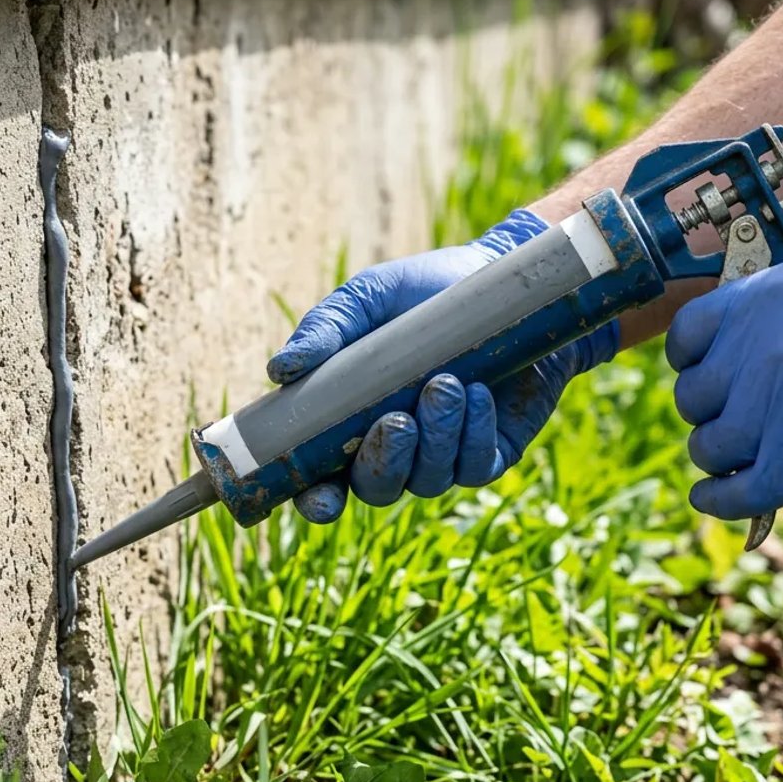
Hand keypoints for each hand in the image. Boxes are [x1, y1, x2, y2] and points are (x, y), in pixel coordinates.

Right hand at [266, 209, 619, 523]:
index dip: (317, 500)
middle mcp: (395, 449)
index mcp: (351, 423)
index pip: (323, 483)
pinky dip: (474, 434)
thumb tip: (279, 370)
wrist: (503, 281)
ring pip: (428, 480)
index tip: (321, 498)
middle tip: (397, 419)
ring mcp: (443, 455)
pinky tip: (477, 394)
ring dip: (435, 438)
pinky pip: (476, 466)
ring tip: (445, 383)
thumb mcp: (369, 298)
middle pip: (376, 489)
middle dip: (384, 462)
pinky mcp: (492, 451)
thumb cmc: (425, 291)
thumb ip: (325, 329)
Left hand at [666, 231, 782, 519]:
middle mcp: (757, 354)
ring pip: (707, 448)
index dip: (691, 359)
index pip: (686, 337)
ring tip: (744, 451)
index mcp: (761, 299)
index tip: (704, 371)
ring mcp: (775, 411)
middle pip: (692, 397)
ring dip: (720, 453)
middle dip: (712, 408)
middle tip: (740, 413)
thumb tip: (754, 301)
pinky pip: (731, 494)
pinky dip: (717, 499)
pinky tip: (716, 495)